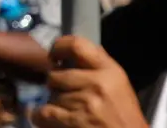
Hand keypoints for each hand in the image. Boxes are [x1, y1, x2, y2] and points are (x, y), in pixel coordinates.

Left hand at [32, 36, 147, 127]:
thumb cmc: (125, 117)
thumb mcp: (119, 85)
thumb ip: (99, 66)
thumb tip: (73, 50)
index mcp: (110, 70)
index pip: (77, 45)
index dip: (59, 47)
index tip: (53, 55)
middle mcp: (98, 83)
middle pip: (56, 74)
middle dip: (54, 85)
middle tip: (61, 92)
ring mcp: (86, 102)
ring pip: (51, 96)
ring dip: (54, 104)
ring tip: (66, 111)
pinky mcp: (75, 121)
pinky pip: (45, 112)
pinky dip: (41, 117)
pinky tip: (47, 119)